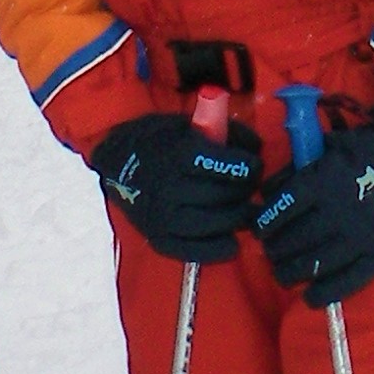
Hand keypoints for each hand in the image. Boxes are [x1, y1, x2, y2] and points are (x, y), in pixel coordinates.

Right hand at [90, 110, 263, 263]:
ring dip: (235, 218)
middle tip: (250, 187)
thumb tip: (254, 148)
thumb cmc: (161, 141)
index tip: (253, 166)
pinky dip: (216, 249)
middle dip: (242, 191)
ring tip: (245, 210)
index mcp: (175, 154)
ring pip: (209, 224)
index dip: (244, 166)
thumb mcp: (188, 123)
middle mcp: (167, 187)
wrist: (118, 161)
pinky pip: (191, 250)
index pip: (218, 165)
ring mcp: (161, 216)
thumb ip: (224, 130)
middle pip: (218, 195)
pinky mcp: (158, 237)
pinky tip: (232, 242)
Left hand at [252, 103, 373, 306]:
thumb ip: (294, 171)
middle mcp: (339, 212)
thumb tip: (266, 196)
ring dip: (292, 272)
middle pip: (296, 239)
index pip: (283, 209)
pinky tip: (310, 297)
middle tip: (270, 254)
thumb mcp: (324, 149)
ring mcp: (360, 236)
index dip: (266, 224)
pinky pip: (349, 280)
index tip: (260, 231)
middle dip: (276, 250)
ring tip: (282, 274)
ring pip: (316, 263)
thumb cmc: (361, 153)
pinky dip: (326, 292)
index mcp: (323, 182)